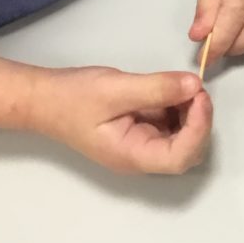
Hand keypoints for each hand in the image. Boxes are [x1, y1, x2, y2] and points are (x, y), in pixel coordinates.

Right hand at [29, 65, 211, 173]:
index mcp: (133, 156)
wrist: (44, 98)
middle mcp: (141, 156)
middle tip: (195, 88)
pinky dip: (177, 107)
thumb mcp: (116, 88)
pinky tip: (171, 88)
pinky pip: (169, 124)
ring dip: (190, 113)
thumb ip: (157, 88)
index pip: (180, 157)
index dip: (199, 129)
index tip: (200, 96)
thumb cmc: (73, 98)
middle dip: (199, 121)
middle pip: (187, 151)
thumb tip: (194, 85)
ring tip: (182, 85)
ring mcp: (141, 144)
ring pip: (181, 137)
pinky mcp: (139, 130)